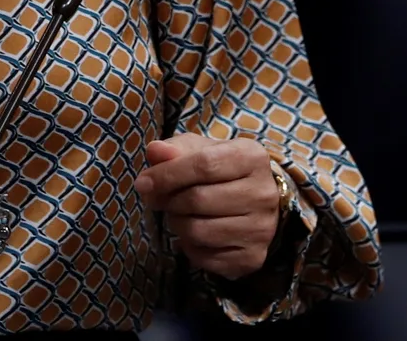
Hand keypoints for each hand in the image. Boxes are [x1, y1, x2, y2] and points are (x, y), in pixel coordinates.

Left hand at [135, 134, 281, 279]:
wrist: (254, 199)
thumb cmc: (219, 169)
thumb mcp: (198, 150)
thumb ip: (174, 149)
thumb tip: (155, 152)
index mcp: (251, 158)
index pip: (204, 165)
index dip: (167, 175)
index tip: (143, 183)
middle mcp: (264, 194)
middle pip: (198, 200)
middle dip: (169, 201)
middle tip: (162, 200)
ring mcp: (263, 229)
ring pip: (199, 232)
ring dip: (177, 224)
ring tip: (180, 214)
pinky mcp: (254, 257)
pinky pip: (204, 257)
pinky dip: (189, 247)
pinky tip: (195, 233)